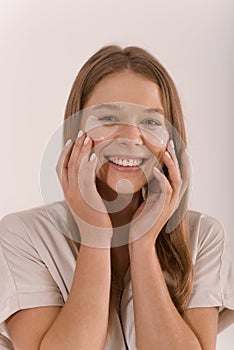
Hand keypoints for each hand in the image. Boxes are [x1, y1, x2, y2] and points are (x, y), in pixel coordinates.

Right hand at [56, 131, 112, 247]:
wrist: (96, 239)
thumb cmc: (95, 222)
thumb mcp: (86, 203)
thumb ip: (86, 190)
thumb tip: (91, 178)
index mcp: (68, 192)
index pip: (61, 168)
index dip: (65, 153)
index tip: (71, 141)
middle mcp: (69, 192)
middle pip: (68, 163)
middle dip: (74, 146)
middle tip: (82, 133)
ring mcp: (76, 195)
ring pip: (75, 167)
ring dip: (81, 151)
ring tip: (88, 137)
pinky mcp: (86, 198)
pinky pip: (85, 178)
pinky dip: (88, 165)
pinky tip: (94, 155)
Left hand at [129, 139, 189, 245]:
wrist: (139, 240)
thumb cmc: (140, 220)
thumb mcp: (147, 200)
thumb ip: (150, 187)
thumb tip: (146, 172)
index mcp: (169, 196)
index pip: (178, 174)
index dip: (178, 161)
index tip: (174, 147)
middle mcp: (173, 199)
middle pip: (181, 174)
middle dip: (178, 158)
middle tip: (172, 143)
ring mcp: (169, 204)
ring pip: (176, 180)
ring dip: (171, 165)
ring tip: (166, 151)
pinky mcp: (163, 208)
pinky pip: (166, 190)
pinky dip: (161, 178)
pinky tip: (155, 169)